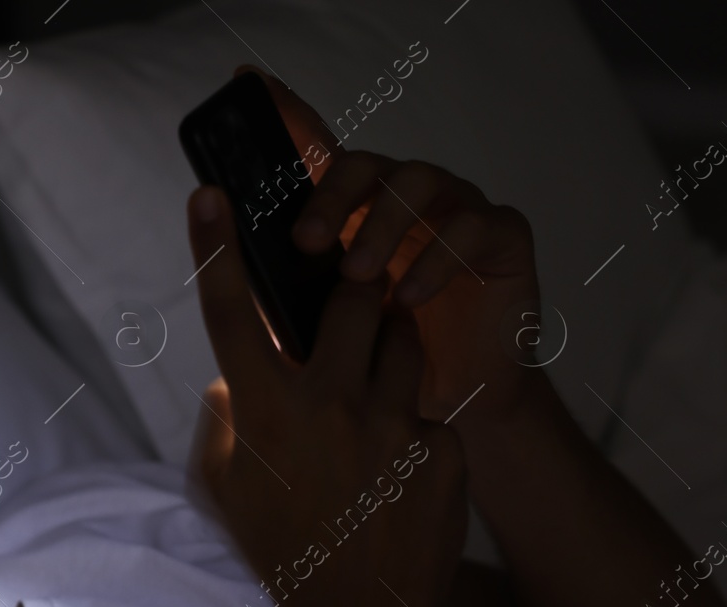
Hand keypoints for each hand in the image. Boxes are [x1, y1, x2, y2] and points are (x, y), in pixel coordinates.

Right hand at [183, 182, 467, 606]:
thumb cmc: (282, 553)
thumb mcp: (227, 490)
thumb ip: (223, 423)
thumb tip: (233, 383)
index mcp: (263, 412)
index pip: (229, 313)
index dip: (214, 248)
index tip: (211, 193)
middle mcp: (326, 404)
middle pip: (348, 296)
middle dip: (353, 285)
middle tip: (353, 298)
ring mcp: (390, 422)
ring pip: (401, 338)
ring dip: (389, 350)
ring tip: (377, 399)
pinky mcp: (440, 444)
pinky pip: (430, 404)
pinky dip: (416, 422)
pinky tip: (402, 470)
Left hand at [240, 65, 544, 428]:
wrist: (450, 399)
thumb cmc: (378, 360)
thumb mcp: (320, 325)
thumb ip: (284, 288)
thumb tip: (225, 269)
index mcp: (354, 209)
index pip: (317, 150)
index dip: (286, 114)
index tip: (247, 86)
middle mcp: (403, 196)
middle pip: (365, 163)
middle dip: (331, 196)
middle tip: (304, 240)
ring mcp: (456, 207)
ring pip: (418, 181)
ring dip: (381, 227)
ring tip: (355, 277)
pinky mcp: (502, 234)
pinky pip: (472, 226)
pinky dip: (436, 261)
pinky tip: (405, 299)